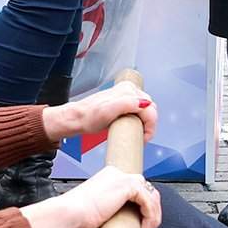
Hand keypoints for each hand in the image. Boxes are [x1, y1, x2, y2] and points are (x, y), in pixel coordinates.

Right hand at [23, 165, 162, 227]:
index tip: (139, 227)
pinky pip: (149, 202)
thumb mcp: (100, 214)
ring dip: (152, 218)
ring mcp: (123, 177)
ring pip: (151, 197)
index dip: (142, 209)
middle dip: (150, 213)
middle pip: (147, 191)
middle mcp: (117, 174)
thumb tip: (125, 227)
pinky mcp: (127, 185)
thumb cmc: (77, 219)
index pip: (136, 190)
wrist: (69, 216)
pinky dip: (150, 218)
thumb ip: (114, 214)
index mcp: (109, 179)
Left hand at [42, 79, 158, 144]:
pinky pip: (139, 110)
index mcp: (128, 90)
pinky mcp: (124, 101)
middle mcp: (129, 90)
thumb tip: (144, 103)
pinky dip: (139, 120)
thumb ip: (127, 104)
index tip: (144, 137)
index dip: (150, 125)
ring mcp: (127, 95)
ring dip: (144, 122)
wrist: (77, 119)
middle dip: (148, 124)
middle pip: (150, 108)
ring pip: (146, 109)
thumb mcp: (107, 112)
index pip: (150, 107)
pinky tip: (131, 126)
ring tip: (135, 132)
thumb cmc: (88, 118)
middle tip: (140, 137)